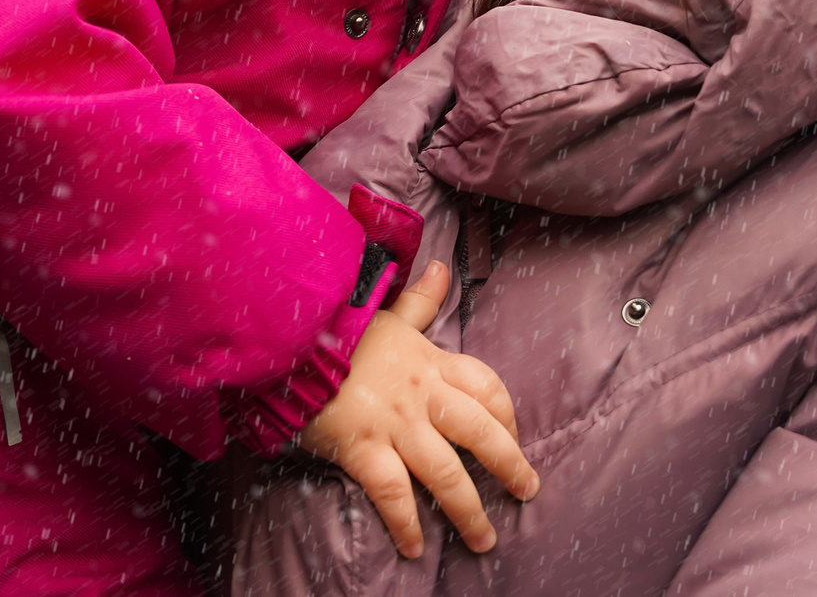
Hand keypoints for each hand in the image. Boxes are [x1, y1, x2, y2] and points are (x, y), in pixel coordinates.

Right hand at [295, 260, 536, 557]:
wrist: (290, 334)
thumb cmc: (337, 325)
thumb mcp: (385, 312)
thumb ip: (419, 300)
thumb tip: (443, 267)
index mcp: (430, 362)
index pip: (486, 387)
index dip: (507, 416)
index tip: (515, 436)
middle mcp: (421, 396)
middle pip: (480, 433)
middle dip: (510, 466)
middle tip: (527, 492)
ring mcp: (394, 424)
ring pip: (445, 473)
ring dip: (468, 511)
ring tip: (483, 540)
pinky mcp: (362, 448)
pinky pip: (393, 493)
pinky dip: (406, 524)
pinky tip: (415, 548)